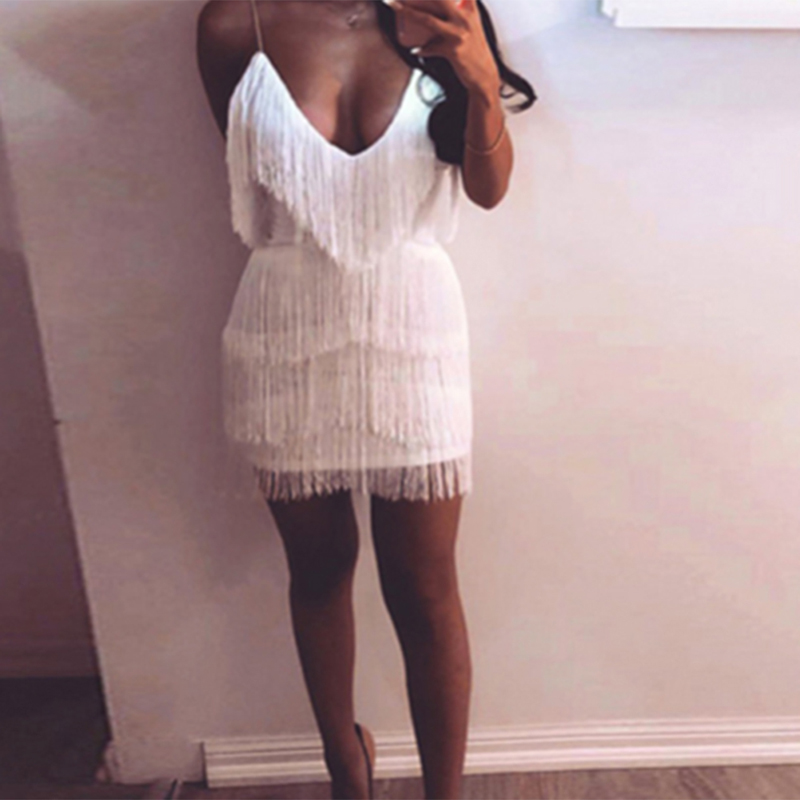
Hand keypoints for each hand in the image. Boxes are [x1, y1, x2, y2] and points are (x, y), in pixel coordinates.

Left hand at [386, 0, 500, 94]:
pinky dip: (422, 49)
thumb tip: (432, 6)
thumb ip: (459, 10)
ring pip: (428, 19)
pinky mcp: (453, 50)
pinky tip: (416, 50)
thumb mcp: (470, 24)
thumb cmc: (474, 50)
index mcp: (468, 6)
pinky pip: (430, 48)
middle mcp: (464, 16)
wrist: (484, 75)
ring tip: (393, 5)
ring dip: (407, 11)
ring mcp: (459, 33)